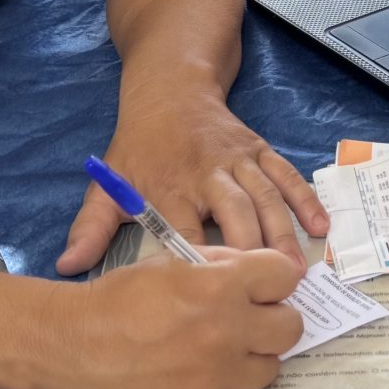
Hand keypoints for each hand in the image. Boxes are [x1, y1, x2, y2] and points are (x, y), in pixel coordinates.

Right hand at [51, 249, 303, 388]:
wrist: (72, 348)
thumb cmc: (118, 298)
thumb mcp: (171, 262)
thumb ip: (220, 264)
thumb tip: (258, 275)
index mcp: (221, 287)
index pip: (286, 276)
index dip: (274, 279)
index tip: (263, 286)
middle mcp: (227, 333)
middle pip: (292, 327)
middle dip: (273, 319)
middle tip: (249, 320)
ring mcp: (217, 377)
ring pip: (270, 368)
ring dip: (251, 357)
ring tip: (221, 351)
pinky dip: (223, 386)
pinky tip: (197, 375)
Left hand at [58, 94, 328, 274]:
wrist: (170, 88)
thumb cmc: (139, 146)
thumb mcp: (109, 184)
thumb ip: (90, 228)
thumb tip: (67, 267)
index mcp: (168, 188)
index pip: (184, 232)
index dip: (201, 265)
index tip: (214, 300)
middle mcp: (206, 173)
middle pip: (235, 216)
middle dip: (254, 253)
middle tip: (272, 293)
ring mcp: (238, 160)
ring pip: (267, 198)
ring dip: (285, 234)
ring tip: (298, 273)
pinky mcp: (260, 149)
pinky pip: (287, 175)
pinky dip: (306, 200)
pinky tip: (321, 229)